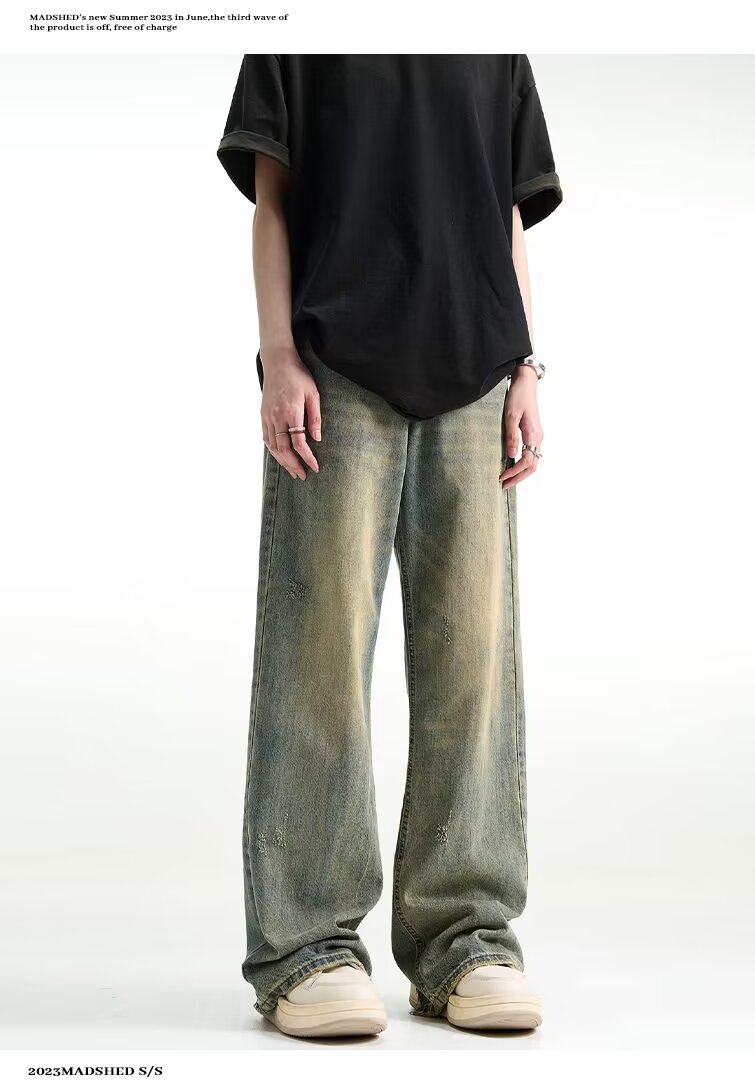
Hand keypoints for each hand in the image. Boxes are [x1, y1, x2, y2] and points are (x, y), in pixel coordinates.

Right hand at [260, 347, 321, 479]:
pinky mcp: (263, 416)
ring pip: (273, 446)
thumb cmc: (298, 376)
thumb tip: (317, 439)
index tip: (315, 467)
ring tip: (293, 472)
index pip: (299, 442)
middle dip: (293, 465)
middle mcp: (276, 417)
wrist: (277, 362)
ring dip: (283, 461)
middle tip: (303, 476)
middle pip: (284, 449)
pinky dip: (273, 451)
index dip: (307, 457)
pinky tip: (280, 457)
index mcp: (291, 412)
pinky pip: (266, 438)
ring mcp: (267, 417)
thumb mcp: (313, 394)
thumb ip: (316, 417)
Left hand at [499, 367, 543, 489]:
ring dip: (521, 473)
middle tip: (503, 486)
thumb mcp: (511, 415)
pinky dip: (522, 464)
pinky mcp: (533, 434)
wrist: (526, 383)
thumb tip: (511, 455)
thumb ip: (512, 436)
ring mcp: (537, 437)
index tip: (501, 477)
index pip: (526, 462)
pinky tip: (512, 466)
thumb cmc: (518, 396)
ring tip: (507, 480)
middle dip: (518, 478)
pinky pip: (531, 455)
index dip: (514, 472)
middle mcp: (538, 438)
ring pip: (533, 462)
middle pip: (532, 466)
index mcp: (534, 435)